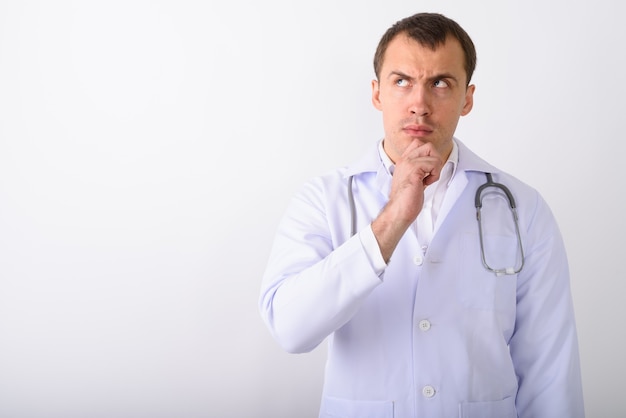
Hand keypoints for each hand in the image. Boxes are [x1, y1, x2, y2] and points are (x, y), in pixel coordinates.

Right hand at [372, 141, 442, 261]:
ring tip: (428, 180)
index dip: (429, 155)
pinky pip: (434, 163)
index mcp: (403, 161)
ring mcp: (408, 163)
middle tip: (430, 174)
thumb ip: (420, 170)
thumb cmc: (407, 200)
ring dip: (436, 168)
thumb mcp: (413, 179)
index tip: (427, 170)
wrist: (399, 210)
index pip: (418, 143)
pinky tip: (426, 183)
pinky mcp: (414, 170)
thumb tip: (433, 165)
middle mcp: (405, 160)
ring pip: (433, 153)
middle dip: (435, 159)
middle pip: (428, 146)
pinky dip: (435, 175)